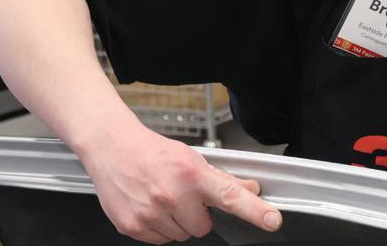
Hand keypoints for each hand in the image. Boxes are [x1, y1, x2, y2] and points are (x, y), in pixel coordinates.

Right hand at [79, 126, 281, 243]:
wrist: (113, 149)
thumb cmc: (154, 153)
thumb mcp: (192, 158)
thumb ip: (222, 178)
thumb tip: (250, 188)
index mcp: (192, 175)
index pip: (231, 196)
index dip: (255, 210)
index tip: (273, 220)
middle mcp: (172, 195)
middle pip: (203, 227)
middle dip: (198, 215)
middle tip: (184, 196)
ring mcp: (151, 214)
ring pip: (182, 236)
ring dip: (178, 222)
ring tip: (164, 198)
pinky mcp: (133, 227)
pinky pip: (160, 241)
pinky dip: (159, 228)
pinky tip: (151, 207)